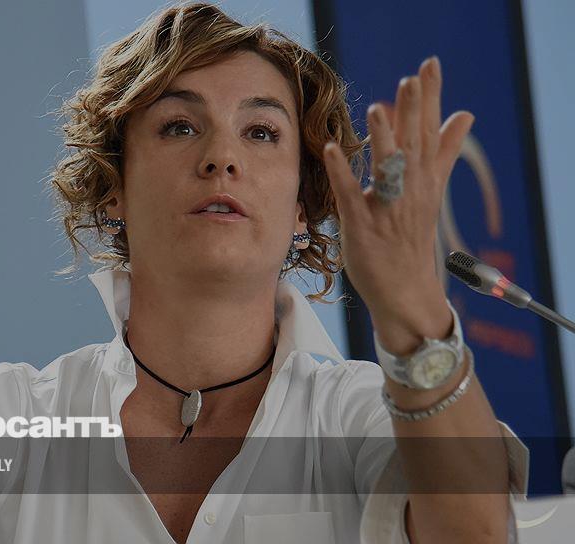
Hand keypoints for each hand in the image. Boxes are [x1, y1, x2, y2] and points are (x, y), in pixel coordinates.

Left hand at [322, 57, 474, 353]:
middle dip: (413, 111)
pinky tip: (331, 149)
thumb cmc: (411, 237)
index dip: (429, 98)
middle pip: (414, 145)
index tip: (428, 66)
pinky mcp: (363, 228)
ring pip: (387, 169)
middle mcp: (410, 191)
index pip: (429, 131)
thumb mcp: (429, 191)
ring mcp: (387, 210)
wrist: (405, 290)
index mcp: (424, 179)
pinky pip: (350, 196)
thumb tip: (464, 115)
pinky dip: (342, 172)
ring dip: (383, 139)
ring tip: (377, 108)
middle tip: (411, 78)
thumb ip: (443, 151)